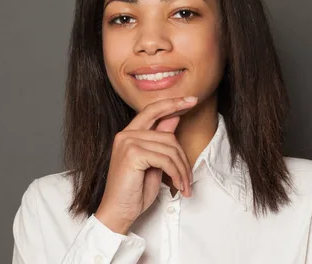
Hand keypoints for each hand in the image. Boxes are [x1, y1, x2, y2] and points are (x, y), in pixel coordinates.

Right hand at [95, 96, 196, 233]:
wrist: (118, 212)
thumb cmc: (134, 190)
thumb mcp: (153, 162)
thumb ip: (161, 140)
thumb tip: (174, 117)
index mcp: (129, 133)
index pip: (153, 110)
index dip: (173, 103)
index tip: (192, 99)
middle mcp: (126, 134)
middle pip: (168, 135)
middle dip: (183, 157)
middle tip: (188, 177)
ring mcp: (127, 142)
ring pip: (169, 148)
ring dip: (182, 170)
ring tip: (183, 186)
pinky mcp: (132, 154)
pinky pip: (165, 159)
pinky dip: (176, 174)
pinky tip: (176, 186)